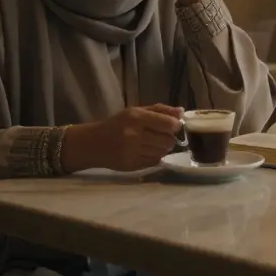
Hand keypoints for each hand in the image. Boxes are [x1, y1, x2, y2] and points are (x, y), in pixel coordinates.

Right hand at [62, 104, 183, 172]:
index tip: (174, 126)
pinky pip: (154, 161)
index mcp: (135, 117)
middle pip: (168, 141)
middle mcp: (134, 135)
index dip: (175, 126)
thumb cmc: (117, 124)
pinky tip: (145, 151)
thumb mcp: (135, 111)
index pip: (167, 124)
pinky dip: (154, 156)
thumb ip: (159, 110)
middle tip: (162, 136)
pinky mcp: (132, 165)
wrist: (94, 144)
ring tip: (151, 143)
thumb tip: (181, 112)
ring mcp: (133, 152)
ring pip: (162, 152)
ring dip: (162, 148)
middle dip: (169, 138)